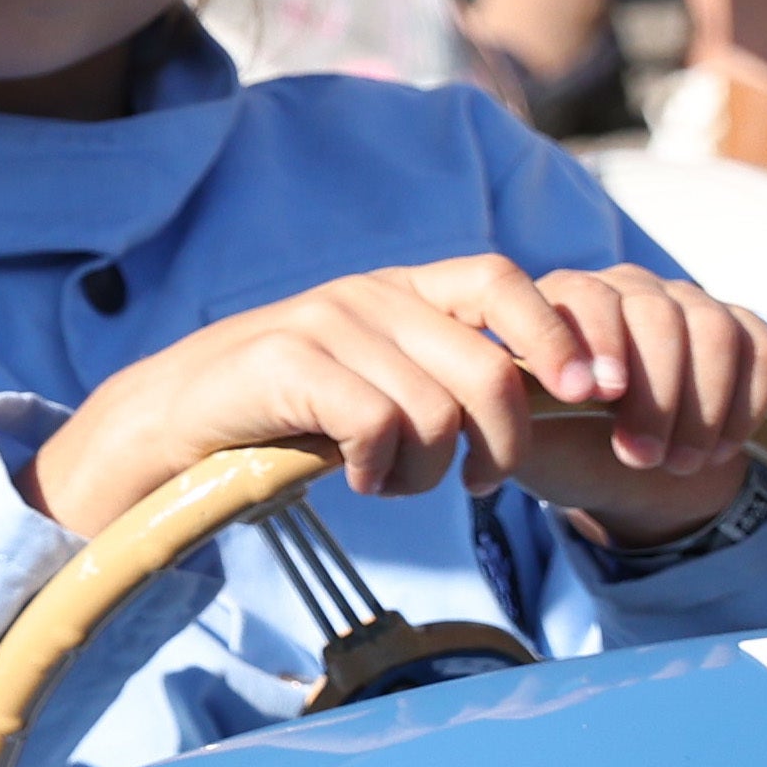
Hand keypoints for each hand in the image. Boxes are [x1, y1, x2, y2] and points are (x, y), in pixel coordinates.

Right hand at [27, 253, 763, 538]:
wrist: (168, 424)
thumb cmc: (285, 415)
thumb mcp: (377, 382)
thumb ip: (448, 375)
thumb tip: (563, 397)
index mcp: (400, 290)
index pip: (507, 282)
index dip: (562, 337)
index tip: (598, 396)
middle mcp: (369, 294)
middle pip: (491, 367)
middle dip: (505, 443)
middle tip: (481, 485)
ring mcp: (325, 322)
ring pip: (437, 411)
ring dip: (427, 472)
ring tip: (389, 481)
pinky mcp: (285, 362)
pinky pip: (377, 424)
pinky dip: (377, 469)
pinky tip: (351, 476)